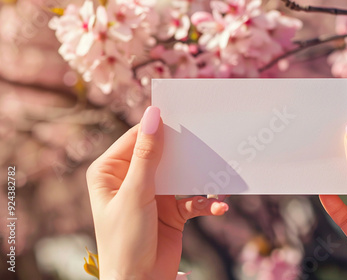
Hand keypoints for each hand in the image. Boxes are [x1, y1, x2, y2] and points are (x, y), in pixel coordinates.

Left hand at [86, 106, 228, 279]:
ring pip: (182, 175)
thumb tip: (153, 116)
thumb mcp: (135, 194)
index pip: (137, 138)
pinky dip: (206, 203)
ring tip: (219, 174)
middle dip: (185, 151)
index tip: (183, 114)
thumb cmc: (125, 240)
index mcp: (110, 171)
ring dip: (199, 178)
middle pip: (162, 153)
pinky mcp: (173, 210)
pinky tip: (219, 206)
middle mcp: (131, 179)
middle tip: (207, 138)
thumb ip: (147, 155)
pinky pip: (193, 200)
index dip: (158, 126)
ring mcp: (154, 194)